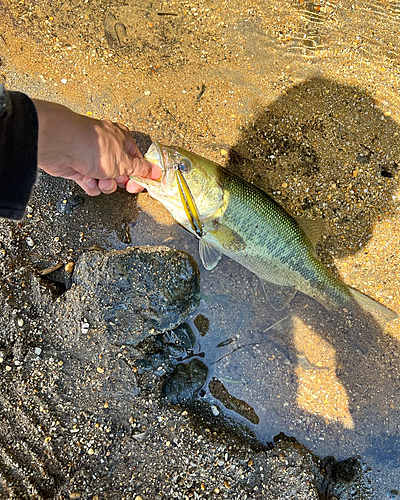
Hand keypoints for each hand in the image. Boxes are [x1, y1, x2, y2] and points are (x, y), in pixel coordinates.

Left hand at [32, 99, 160, 195]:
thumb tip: (156, 171)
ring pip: (106, 180)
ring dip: (105, 184)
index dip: (140, 175)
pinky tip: (87, 178)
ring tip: (99, 179)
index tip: (139, 184)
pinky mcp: (79, 168)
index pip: (137, 161)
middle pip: (122, 173)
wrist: (63, 145)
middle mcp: (108, 148)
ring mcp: (92, 158)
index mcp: (123, 141)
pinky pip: (90, 183)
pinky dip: (90, 184)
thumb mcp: (126, 162)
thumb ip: (142, 170)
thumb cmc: (94, 146)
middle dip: (120, 181)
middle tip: (119, 181)